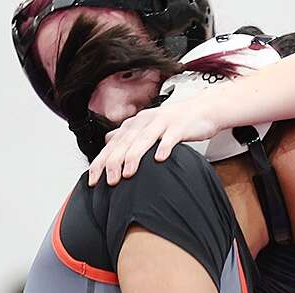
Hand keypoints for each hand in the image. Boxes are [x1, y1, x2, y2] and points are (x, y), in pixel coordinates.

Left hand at [88, 90, 225, 184]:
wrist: (201, 109)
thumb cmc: (173, 123)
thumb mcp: (147, 127)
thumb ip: (128, 135)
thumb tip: (108, 141)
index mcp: (135, 124)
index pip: (112, 144)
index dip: (101, 161)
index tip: (93, 180)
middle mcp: (144, 121)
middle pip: (125, 142)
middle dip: (115, 161)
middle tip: (110, 181)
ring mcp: (162, 123)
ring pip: (144, 139)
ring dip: (135, 156)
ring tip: (128, 173)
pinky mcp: (179, 126)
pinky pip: (170, 137)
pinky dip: (164, 147)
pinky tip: (159, 159)